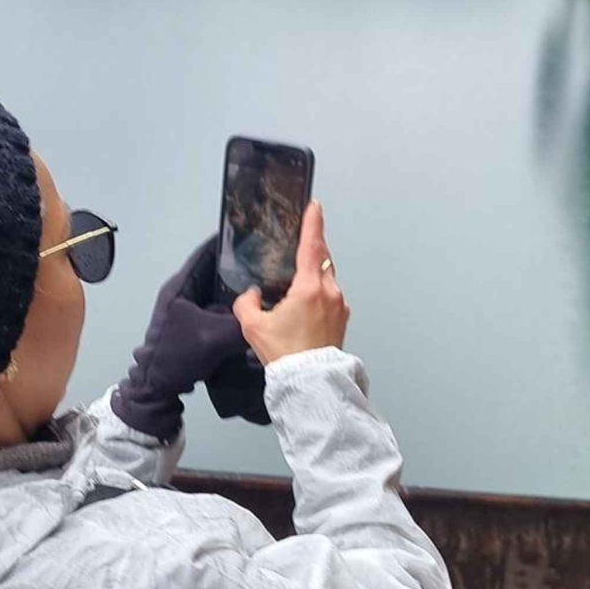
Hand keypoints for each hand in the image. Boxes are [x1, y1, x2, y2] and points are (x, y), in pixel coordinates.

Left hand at [111, 238, 248, 439]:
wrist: (157, 386)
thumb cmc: (178, 355)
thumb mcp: (214, 338)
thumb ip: (242, 325)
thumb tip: (268, 317)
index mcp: (182, 285)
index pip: (206, 252)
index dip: (228, 241)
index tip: (253, 235)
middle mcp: (184, 291)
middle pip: (215, 269)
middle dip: (239, 264)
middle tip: (268, 260)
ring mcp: (189, 308)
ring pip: (218, 289)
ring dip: (238, 287)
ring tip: (267, 281)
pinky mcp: (195, 323)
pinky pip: (219, 307)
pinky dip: (234, 305)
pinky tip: (254, 309)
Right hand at [234, 201, 348, 365]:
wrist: (310, 382)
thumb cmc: (285, 354)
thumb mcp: (253, 326)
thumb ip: (247, 303)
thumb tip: (252, 295)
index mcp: (309, 288)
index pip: (312, 245)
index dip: (312, 223)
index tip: (314, 206)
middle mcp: (329, 292)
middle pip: (322, 258)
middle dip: (312, 247)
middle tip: (301, 238)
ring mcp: (339, 306)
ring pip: (327, 278)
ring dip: (314, 273)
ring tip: (297, 279)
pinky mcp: (342, 319)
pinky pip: (331, 296)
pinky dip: (319, 292)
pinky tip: (305, 303)